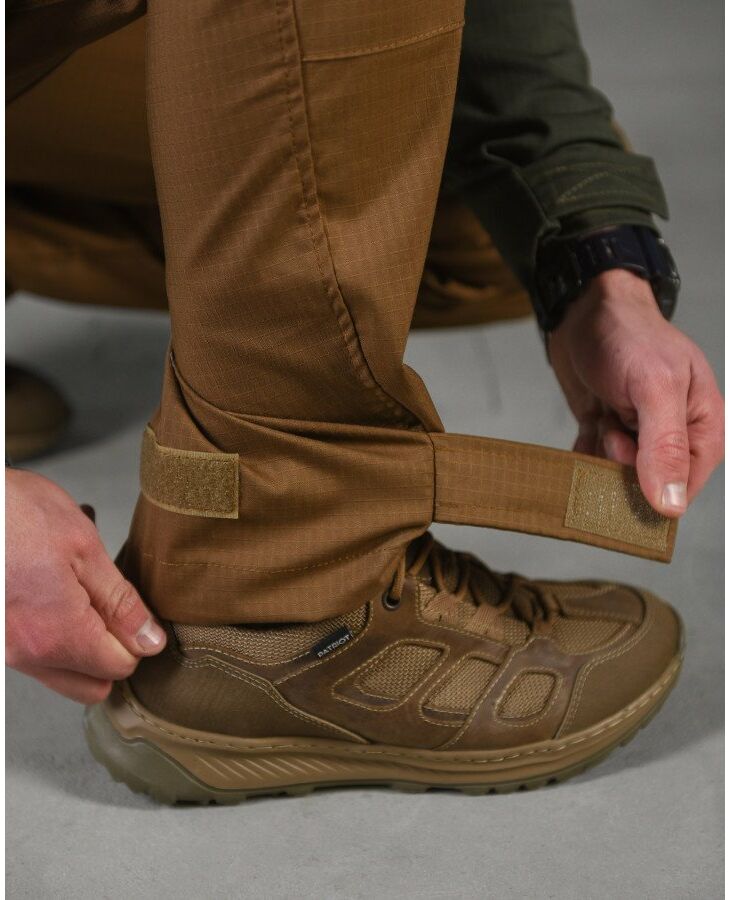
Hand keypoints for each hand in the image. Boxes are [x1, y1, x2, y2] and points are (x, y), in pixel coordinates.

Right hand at [5, 468, 165, 701]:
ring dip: (80, 643)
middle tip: (110, 606)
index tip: (132, 608)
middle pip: (92, 686)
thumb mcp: (84, 549)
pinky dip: (52, 633)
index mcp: (57, 635)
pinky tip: (51, 592)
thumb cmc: (14, 515)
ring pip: (62, 672)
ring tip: (76, 591)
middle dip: (111, 653)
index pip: (120, 667)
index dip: (136, 639)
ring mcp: (4, 650)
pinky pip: (35, 654)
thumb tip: (150, 639)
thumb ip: (121, 602)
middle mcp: (25, 654)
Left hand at [548, 269, 723, 515]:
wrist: (583, 310)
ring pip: (616, 475)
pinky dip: (585, 449)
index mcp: (702, 426)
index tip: (632, 463)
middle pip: (647, 484)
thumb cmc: (629, 336)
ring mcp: (637, 434)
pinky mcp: (606, 430)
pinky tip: (589, 424)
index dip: (655, 486)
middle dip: (623, 463)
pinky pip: (593, 461)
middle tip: (616, 426)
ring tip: (605, 415)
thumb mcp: (655, 388)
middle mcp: (672, 434)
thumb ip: (665, 447)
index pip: (685, 486)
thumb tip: (671, 503)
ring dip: (602, 453)